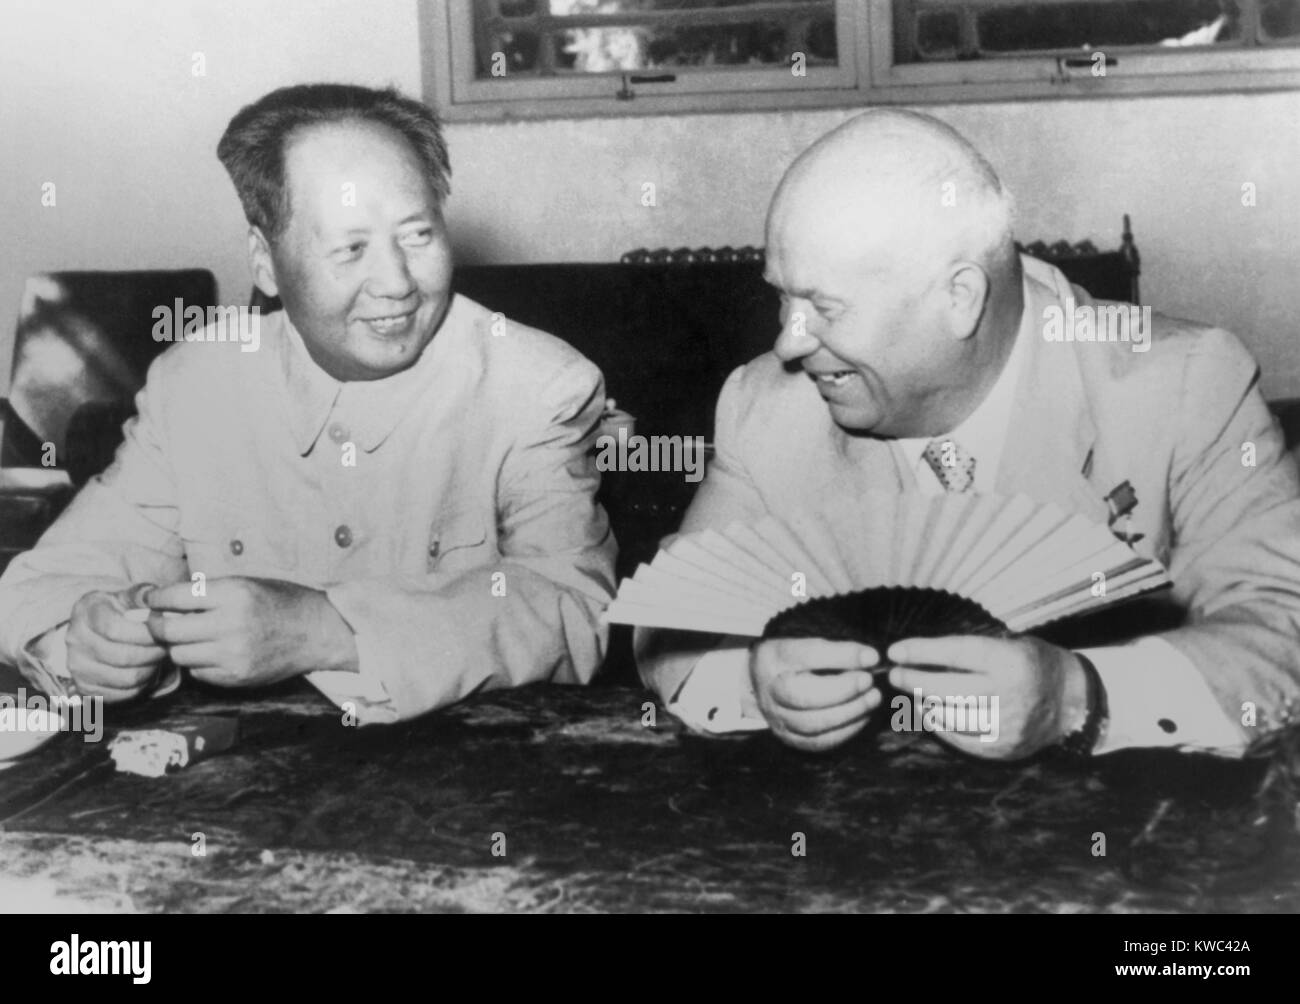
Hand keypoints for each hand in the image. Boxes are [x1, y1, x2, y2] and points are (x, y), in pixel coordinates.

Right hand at [66, 583, 168, 701]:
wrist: (100, 630)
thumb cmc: (122, 610)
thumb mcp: (130, 596)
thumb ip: (143, 596)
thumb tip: (156, 599)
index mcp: (86, 610)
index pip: (115, 629)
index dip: (146, 634)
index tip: (163, 632)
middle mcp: (75, 639)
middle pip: (122, 656)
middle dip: (153, 653)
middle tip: (167, 647)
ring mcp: (77, 666)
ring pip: (125, 678)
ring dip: (150, 670)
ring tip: (159, 657)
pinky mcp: (85, 687)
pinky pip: (122, 695)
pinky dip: (141, 686)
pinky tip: (147, 669)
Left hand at [143, 576, 357, 687]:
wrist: (317, 632)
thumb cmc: (280, 602)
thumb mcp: (246, 584)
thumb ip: (208, 593)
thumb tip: (164, 601)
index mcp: (234, 594)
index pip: (175, 597)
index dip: (155, 599)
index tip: (151, 600)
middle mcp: (231, 625)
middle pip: (169, 631)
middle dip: (157, 625)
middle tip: (158, 621)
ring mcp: (233, 654)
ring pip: (179, 655)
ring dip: (177, 646)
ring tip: (187, 637)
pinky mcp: (236, 676)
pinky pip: (198, 673)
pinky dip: (197, 662)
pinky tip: (210, 652)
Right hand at [749, 637, 880, 751]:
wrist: (764, 681)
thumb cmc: (794, 657)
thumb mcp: (806, 641)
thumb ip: (835, 650)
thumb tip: (871, 659)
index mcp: (772, 657)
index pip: (807, 655)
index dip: (843, 656)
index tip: (871, 657)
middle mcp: (770, 690)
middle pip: (802, 696)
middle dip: (843, 689)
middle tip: (869, 680)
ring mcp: (777, 718)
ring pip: (812, 723)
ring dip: (850, 711)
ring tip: (873, 697)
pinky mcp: (789, 738)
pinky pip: (818, 742)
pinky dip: (846, 730)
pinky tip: (863, 716)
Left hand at [886, 635, 1088, 760]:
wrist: (1072, 701)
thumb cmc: (1032, 663)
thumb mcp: (1010, 643)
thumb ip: (970, 651)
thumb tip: (918, 655)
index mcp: (1010, 662)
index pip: (954, 654)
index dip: (920, 652)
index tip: (895, 651)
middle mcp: (1009, 695)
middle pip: (945, 690)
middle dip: (913, 681)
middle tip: (895, 675)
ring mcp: (1006, 727)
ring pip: (947, 717)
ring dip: (924, 704)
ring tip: (916, 693)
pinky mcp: (1003, 749)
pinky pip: (959, 739)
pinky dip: (940, 726)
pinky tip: (932, 713)